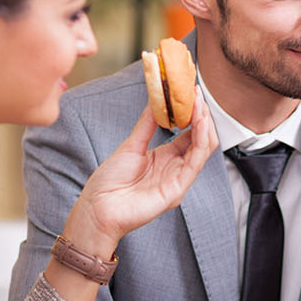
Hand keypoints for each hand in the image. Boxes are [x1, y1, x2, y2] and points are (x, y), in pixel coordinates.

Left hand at [63, 90, 217, 256]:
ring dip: (204, 124)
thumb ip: (146, 125)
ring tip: (199, 103)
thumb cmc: (109, 183)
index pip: (189, 133)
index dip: (193, 113)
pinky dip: (200, 141)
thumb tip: (156, 101)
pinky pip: (195, 163)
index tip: (191, 92)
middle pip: (200, 139)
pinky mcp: (177, 189)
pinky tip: (199, 123)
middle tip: (197, 93)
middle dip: (201, 115)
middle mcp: (176, 168)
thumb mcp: (130, 146)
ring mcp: (178, 179)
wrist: (96, 208)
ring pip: (202, 149)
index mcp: (166, 158)